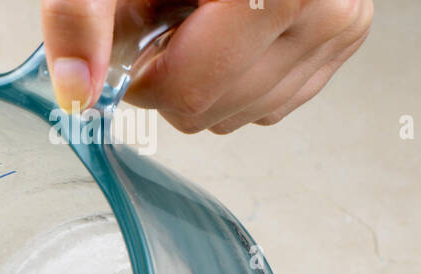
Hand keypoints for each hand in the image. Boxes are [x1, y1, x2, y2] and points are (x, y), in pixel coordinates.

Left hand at [41, 0, 372, 132]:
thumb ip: (82, 15)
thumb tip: (76, 90)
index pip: (189, 90)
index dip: (145, 73)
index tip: (142, 26)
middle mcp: (324, 5)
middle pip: (210, 109)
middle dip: (171, 73)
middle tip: (174, 10)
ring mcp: (342, 23)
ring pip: (237, 114)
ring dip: (202, 77)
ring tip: (205, 10)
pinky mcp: (344, 39)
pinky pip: (267, 103)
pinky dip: (235, 77)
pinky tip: (232, 25)